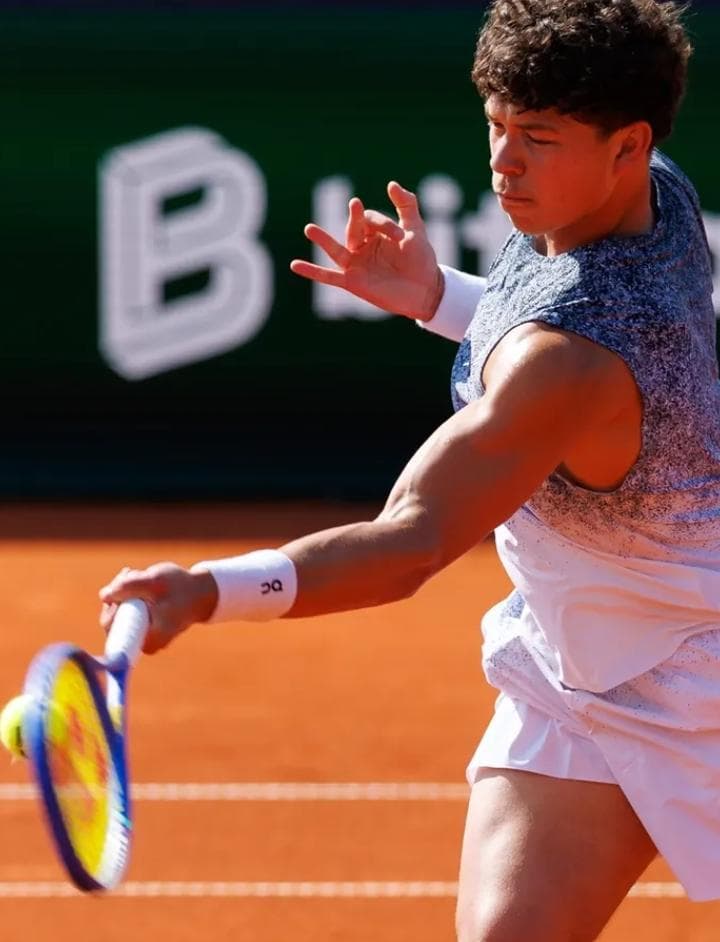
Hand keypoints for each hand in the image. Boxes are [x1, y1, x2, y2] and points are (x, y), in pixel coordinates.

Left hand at [99, 562, 218, 654]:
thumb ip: (129, 586)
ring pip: (119, 615)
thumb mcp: (155, 581)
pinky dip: (129, 597)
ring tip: (137, 574)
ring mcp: (144, 638)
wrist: (201, 593)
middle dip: (118, 594)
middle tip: (130, 572)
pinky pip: (126, 615)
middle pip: (113, 620)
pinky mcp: (143, 630)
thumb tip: (103, 595)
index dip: (113, 603)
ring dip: (123, 592)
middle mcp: (144, 644)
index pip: (113, 626)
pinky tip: (138, 582)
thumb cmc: (182, 587)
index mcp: (148, 639)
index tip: (124, 581)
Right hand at [290, 181, 443, 321]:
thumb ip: (406, 205)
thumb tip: (390, 184)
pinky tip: (294, 265)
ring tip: (309, 228)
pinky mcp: (352, 283)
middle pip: (352, 229)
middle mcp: (362, 247)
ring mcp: (356, 265)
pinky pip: (328, 277)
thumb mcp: (416, 228)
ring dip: (322, 239)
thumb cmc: (421, 260)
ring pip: (335, 250)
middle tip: (355, 204)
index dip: (385, 225)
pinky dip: (311, 271)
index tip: (402, 237)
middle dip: (355, 219)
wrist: (425, 290)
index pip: (370, 220)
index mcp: (375, 233)